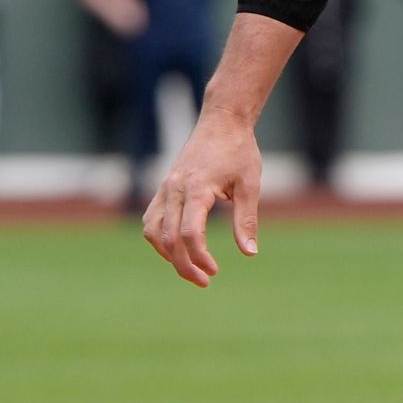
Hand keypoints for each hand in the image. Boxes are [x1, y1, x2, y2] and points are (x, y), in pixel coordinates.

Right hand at [142, 109, 261, 287]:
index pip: (190, 233)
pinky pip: (152, 219)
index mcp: (197, 189)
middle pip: (167, 238)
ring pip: (153, 231)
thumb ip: (246, 219)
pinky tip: (176, 249)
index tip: (214, 271)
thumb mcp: (250, 185)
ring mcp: (165, 188)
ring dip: (167, 255)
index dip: (199, 257)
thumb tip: (249, 253)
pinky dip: (159, 239)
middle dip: (183, 265)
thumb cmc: (239, 151)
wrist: (222, 121)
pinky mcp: (163, 188)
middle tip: (204, 281)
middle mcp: (174, 190)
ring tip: (191, 268)